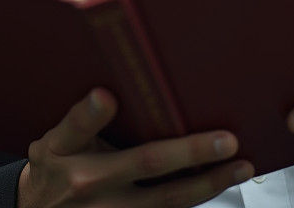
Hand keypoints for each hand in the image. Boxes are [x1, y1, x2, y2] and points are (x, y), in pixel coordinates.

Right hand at [17, 88, 253, 206]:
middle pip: (145, 166)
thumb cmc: (54, 168)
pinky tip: (219, 184)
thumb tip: (106, 95)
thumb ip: (80, 119)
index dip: (91, 113)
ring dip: (207, 183)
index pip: (79, 127)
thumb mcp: (53, 141)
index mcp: (68, 154)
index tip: (106, 97)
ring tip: (240, 166)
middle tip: (226, 140)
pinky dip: (195, 199)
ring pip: (167, 199)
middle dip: (189, 152)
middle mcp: (92, 185)